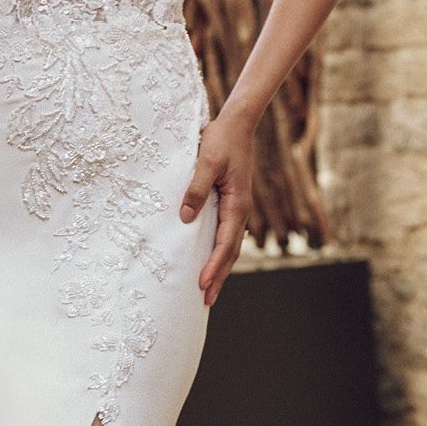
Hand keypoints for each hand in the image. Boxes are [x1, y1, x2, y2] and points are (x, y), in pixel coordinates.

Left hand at [180, 110, 254, 304]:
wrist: (236, 124)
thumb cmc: (221, 140)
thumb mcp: (206, 161)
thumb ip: (196, 189)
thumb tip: (185, 217)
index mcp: (237, 205)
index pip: (225, 244)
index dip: (214, 266)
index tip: (203, 285)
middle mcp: (241, 211)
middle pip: (230, 253)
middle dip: (218, 277)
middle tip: (206, 301)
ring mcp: (238, 209)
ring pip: (230, 246)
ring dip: (219, 268)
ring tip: (208, 289)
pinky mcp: (231, 204)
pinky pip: (226, 235)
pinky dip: (219, 252)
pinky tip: (210, 260)